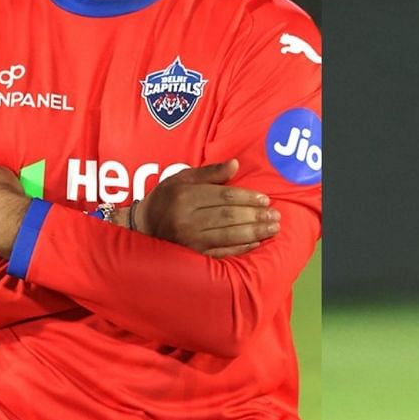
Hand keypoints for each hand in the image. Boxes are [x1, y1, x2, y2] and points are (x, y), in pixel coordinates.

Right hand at [136, 159, 279, 257]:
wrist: (143, 227)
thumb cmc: (165, 199)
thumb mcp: (181, 178)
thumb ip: (210, 172)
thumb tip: (235, 164)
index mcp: (185, 197)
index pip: (224, 197)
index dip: (247, 198)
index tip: (265, 199)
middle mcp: (187, 219)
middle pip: (229, 216)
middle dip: (255, 216)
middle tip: (275, 216)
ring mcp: (190, 240)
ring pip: (228, 235)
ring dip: (254, 232)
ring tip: (272, 228)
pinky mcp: (193, 254)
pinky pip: (221, 252)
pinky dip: (240, 248)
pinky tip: (256, 243)